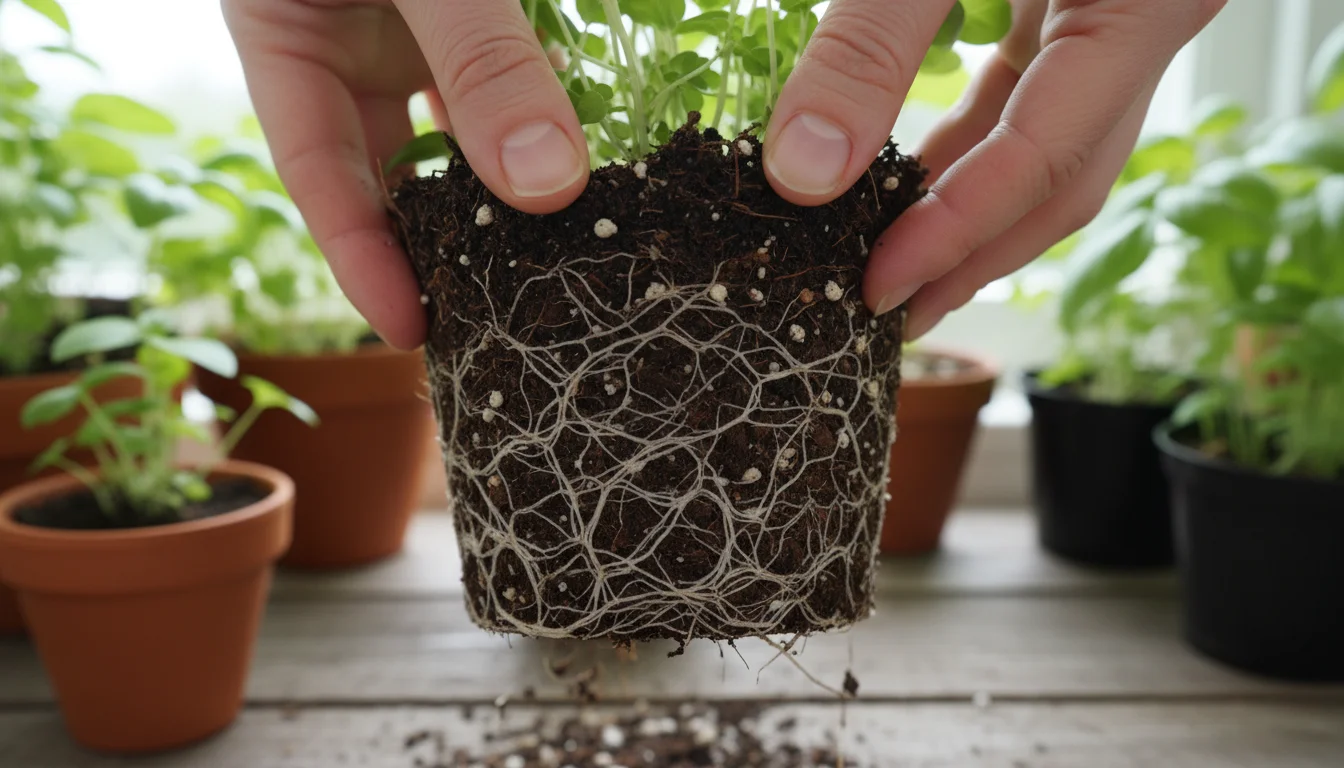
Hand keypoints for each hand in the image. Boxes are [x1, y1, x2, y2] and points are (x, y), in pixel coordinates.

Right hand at [221, 0, 591, 349]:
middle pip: (390, 166)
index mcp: (284, 31)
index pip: (317, 172)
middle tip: (495, 312)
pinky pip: (509, 68)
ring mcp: (410, 19)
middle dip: (441, 237)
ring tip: (556, 242)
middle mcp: (347, 37)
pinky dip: (543, 104)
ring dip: (505, 175)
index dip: (361, 259)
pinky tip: (586, 138)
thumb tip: (548, 187)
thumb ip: (480, 60)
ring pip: (458, 123)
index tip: (411, 331)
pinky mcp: (472, 2)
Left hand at [762, 0, 1224, 338]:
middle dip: (969, 253)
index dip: (956, 234)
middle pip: (1062, 178)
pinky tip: (911, 174)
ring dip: (969, 213)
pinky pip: (1038, 99)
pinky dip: (973, 149)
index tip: (871, 289)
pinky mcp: (1089, 0)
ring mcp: (1124, 13)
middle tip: (881, 313)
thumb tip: (800, 174)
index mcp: (1144, 0)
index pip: (1046, 158)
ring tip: (888, 265)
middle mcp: (1148, 20)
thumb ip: (871, 36)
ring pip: (1055, 148)